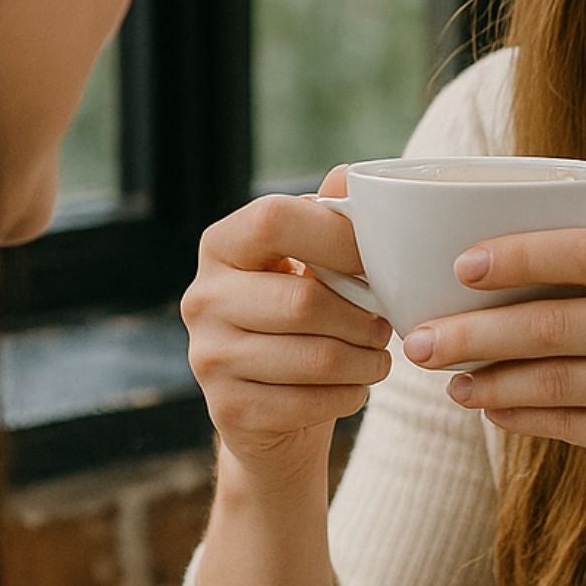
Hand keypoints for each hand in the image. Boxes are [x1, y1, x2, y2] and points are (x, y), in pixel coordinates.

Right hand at [181, 166, 393, 483]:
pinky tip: (352, 388)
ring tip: (376, 356)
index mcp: (222, 245)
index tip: (374, 262)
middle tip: (383, 325)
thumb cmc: (301, 319)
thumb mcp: (310, 262)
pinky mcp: (228, 410)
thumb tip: (349, 174)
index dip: (337, 237)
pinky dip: (350, 396)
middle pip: (303, 302)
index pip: (274, 220)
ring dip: (367, 361)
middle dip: (363, 318)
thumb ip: (329, 218)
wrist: (271, 410)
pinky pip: (312, 403)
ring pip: (317, 359)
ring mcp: (208, 357)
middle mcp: (202, 298)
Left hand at [401, 229, 585, 553]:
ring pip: (559, 381)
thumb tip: (539, 278)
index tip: (462, 263)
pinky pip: (580, 428)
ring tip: (447, 379)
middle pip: (559, 324)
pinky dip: (530, 418)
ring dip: (491, 381)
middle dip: (476, 331)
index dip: (521, 254)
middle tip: (418, 336)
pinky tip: (496, 410)